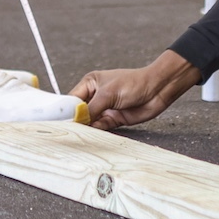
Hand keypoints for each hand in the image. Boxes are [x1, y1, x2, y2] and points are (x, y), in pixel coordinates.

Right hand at [72, 51, 198, 129]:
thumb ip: (92, 108)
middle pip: (80, 111)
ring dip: (87, 128)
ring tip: (79, 135)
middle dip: (76, 120)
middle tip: (69, 131)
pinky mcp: (114, 119)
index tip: (61, 121)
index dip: (67, 110)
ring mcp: (105, 108)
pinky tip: (93, 135)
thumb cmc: (134, 83)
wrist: (157, 90)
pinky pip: (101, 127)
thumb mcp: (108, 93)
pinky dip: (97, 132)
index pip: (73, 98)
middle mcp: (96, 96)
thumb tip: (78, 119)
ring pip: (90, 121)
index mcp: (91, 83)